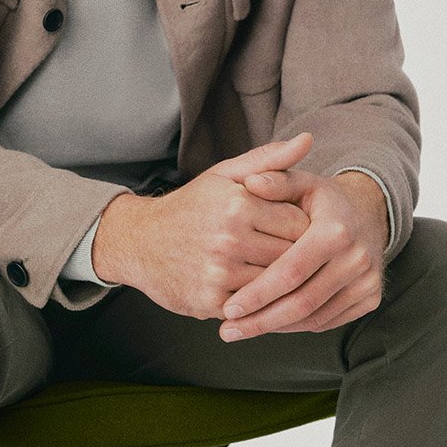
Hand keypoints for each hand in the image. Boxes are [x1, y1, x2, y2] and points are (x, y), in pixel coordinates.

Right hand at [90, 133, 315, 319]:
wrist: (139, 242)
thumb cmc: (190, 206)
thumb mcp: (225, 175)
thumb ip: (269, 160)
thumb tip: (307, 140)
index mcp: (238, 205)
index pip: (300, 223)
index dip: (306, 229)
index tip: (304, 232)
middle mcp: (229, 239)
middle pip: (292, 256)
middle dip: (300, 258)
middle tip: (303, 258)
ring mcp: (219, 273)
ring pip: (276, 284)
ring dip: (284, 283)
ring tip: (285, 276)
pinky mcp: (211, 301)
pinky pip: (255, 306)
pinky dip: (262, 301)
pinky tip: (260, 292)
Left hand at [217, 150, 385, 339]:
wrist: (370, 213)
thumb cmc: (324, 200)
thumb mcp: (303, 183)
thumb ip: (276, 182)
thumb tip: (250, 182)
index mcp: (336, 231)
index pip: (291, 271)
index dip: (258, 293)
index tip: (228, 308)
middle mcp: (357, 259)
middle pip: (302, 302)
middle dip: (261, 320)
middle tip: (227, 331)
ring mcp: (367, 282)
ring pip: (314, 318)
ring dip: (275, 327)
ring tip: (241, 330)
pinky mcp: (371, 298)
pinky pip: (327, 322)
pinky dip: (296, 327)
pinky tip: (269, 325)